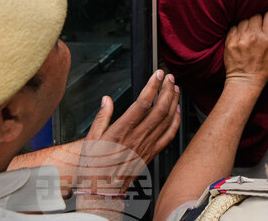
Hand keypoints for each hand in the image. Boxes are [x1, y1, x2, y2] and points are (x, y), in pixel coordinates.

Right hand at [77, 70, 180, 195]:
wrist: (102, 192)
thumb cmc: (94, 167)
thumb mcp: (90, 140)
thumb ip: (101, 118)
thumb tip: (106, 100)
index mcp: (122, 131)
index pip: (143, 103)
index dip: (153, 86)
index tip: (158, 75)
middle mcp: (137, 137)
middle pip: (159, 108)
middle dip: (167, 89)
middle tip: (170, 77)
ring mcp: (147, 145)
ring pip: (167, 119)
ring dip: (173, 102)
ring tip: (175, 89)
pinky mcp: (152, 153)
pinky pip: (169, 135)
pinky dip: (176, 121)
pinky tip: (177, 112)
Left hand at [224, 12, 267, 89]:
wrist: (245, 81)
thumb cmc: (265, 70)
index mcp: (267, 39)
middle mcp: (253, 36)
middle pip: (256, 15)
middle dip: (259, 19)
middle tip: (259, 25)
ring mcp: (240, 38)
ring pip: (244, 20)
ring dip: (248, 23)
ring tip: (250, 31)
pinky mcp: (230, 41)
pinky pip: (234, 27)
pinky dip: (238, 29)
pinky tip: (242, 35)